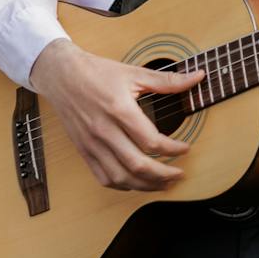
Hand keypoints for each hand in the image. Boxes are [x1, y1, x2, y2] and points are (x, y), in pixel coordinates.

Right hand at [29, 39, 204, 190]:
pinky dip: (123, 185)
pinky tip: (137, 182)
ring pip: (120, 177)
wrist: (61, 75)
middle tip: (179, 174)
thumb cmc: (98, 72)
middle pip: (137, 165)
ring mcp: (91, 143)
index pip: (151, 141)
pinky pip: (103, 177)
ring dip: (145, 185)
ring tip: (163, 183)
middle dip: (163, 175)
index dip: (173, 149)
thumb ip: (167, 80)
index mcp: (119, 109)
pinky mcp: (83, 150)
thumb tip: (197, 77)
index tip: (185, 148)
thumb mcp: (134, 72)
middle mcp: (104, 130)